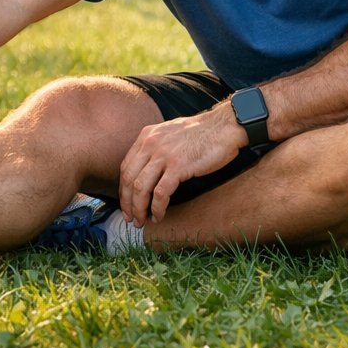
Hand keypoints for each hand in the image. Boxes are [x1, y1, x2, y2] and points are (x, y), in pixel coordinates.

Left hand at [118, 105, 242, 225]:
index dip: (123, 190)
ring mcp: (163, 155)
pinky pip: (161, 193)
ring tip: (142, 221)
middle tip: (131, 218)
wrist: (224, 127)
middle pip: (129, 179)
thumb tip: (146, 170)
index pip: (125, 167)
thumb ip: (155, 147)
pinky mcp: (178, 166)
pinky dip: (157, 208)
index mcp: (146, 135)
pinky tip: (159, 216)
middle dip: (127, 203)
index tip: (126, 204)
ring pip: (141, 188)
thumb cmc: (201, 133)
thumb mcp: (169, 133)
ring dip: (139, 209)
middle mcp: (150, 144)